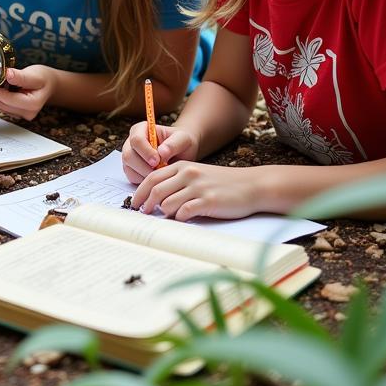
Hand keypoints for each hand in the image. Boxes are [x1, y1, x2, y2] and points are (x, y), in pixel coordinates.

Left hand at [0, 64, 53, 120]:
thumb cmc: (44, 77)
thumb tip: (6, 74)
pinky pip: (2, 105)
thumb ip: (20, 76)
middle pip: (1, 103)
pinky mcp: (16, 112)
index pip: (6, 98)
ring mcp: (21, 115)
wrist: (51, 84)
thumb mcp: (34, 74)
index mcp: (32, 105)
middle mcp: (26, 114)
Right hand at [121, 122, 198, 183]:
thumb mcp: (182, 139)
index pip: (136, 140)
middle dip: (144, 167)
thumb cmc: (180, 143)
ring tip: (161, 174)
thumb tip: (161, 152)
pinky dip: (144, 182)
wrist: (181, 153)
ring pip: (129, 168)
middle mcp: (131, 142)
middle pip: (128, 156)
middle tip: (160, 172)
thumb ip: (173, 144)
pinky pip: (132, 178)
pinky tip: (157, 179)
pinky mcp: (131, 169)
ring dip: (145, 175)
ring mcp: (129, 156)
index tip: (158, 161)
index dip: (146, 152)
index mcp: (141, 129)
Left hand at [130, 162, 265, 220]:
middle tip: (143, 214)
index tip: (135, 203)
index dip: (140, 192)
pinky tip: (183, 219)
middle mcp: (188, 174)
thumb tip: (156, 198)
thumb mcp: (197, 174)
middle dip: (146, 204)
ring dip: (163, 213)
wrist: (251, 186)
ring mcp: (198, 188)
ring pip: (167, 203)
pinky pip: (184, 212)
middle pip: (156, 190)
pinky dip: (179, 218)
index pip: (152, 177)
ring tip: (165, 217)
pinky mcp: (208, 202)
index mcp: (182, 166)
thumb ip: (178, 181)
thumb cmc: (222, 183)